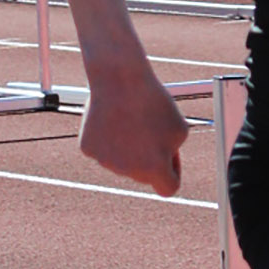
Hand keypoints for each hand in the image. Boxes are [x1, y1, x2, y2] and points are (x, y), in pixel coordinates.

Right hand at [76, 63, 189, 195]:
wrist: (120, 79)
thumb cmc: (154, 102)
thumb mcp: (180, 128)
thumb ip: (173, 152)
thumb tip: (163, 164)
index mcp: (154, 169)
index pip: (168, 188)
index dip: (173, 172)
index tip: (172, 157)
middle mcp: (128, 171)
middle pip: (144, 173)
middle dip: (150, 157)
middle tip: (151, 127)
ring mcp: (105, 161)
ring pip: (123, 161)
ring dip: (130, 146)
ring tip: (131, 117)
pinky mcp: (89, 149)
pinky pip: (105, 148)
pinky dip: (110, 137)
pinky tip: (113, 116)